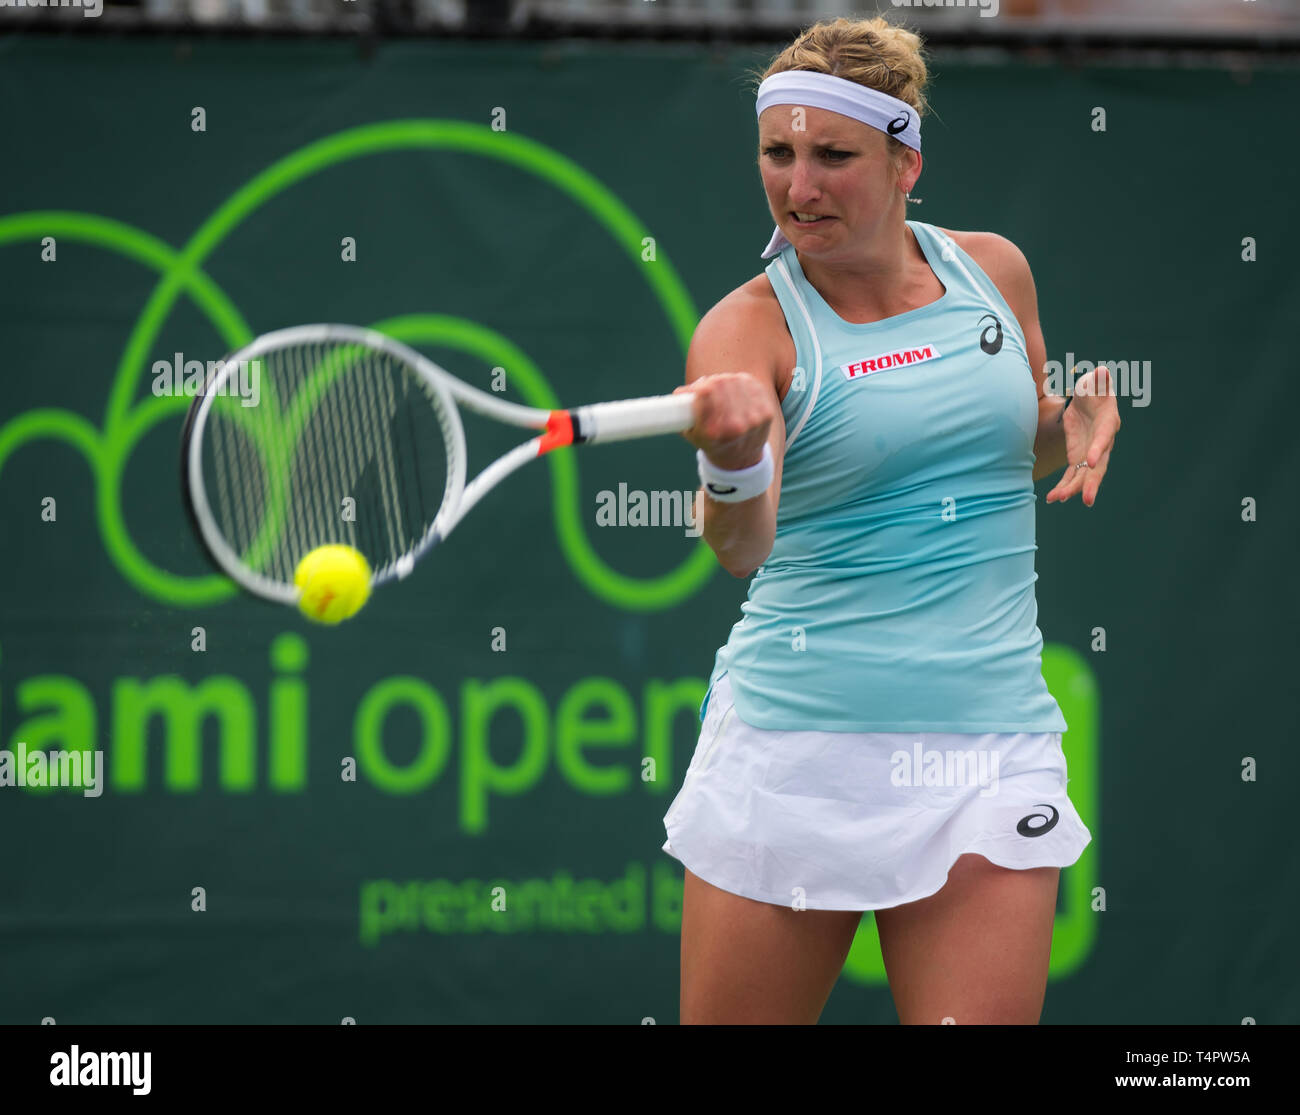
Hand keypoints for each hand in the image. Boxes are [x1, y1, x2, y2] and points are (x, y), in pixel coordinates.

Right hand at [674, 373, 774, 470]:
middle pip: (720, 384)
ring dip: (726, 380)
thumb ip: (682, 411)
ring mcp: (753, 419)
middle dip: (711, 382)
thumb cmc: (711, 442)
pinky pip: (751, 384)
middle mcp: (735, 426)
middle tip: (708, 386)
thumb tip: (681, 392)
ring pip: (735, 381)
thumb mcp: (691, 432)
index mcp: (713, 432)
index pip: (705, 392)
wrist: (741, 461)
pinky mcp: (766, 412)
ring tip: (722, 387)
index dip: (698, 387)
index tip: (696, 391)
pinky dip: (742, 383)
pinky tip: (737, 389)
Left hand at [1045, 367, 1120, 506]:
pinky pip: (1071, 475)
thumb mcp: (1094, 382)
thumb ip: (1098, 380)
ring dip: (1072, 488)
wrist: (1089, 399)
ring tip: (1058, 499)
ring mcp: (1090, 452)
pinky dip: (1063, 486)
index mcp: (1107, 423)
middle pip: (1099, 466)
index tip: (1090, 462)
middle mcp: (1102, 442)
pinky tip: (1053, 498)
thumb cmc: (1094, 388)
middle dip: (1091, 482)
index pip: (1103, 437)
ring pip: (1083, 475)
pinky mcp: (1078, 456)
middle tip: (1087, 499)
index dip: (1098, 449)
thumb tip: (1101, 372)